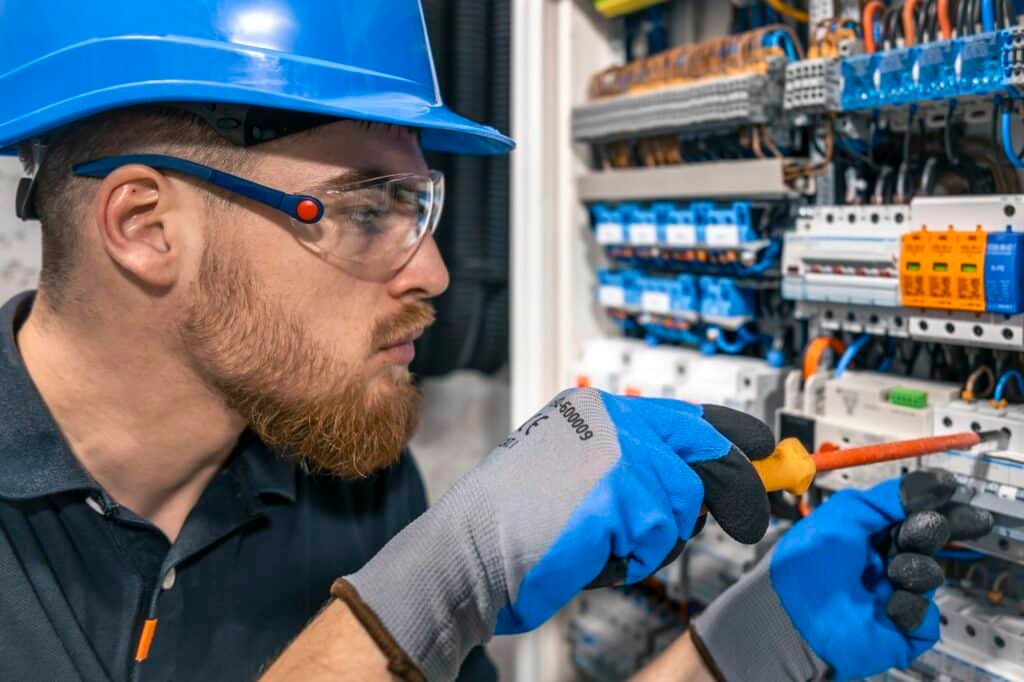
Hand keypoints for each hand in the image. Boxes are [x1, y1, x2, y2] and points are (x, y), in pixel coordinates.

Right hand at [336, 389, 773, 679]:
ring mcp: (613, 452)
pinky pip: (657, 536)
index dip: (730, 434)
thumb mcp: (577, 475)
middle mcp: (607, 421)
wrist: (468, 551)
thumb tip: (701, 484)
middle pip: (701, 451)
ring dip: (654, 537)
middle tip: (748, 518)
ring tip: (604, 541)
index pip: (682, 413)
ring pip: (681, 502)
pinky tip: (592, 552)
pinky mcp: (617, 491)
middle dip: (728, 489)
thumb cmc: (513, 524)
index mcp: (594, 412)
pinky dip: (633, 558)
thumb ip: (634, 467)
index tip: (763, 448)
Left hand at [692, 470, 993, 680]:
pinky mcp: (904, 628)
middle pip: (926, 540)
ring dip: (911, 570)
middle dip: (926, 532)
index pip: (912, 514)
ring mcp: (894, 594)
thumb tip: (931, 482)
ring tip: (890, 573)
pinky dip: (908, 607)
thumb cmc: (807, 565)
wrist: (797, 616)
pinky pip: (927, 614)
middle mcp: (882, 561)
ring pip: (930, 574)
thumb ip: (888, 498)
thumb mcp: (846, 514)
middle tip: (920, 532)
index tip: (954, 492)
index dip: (934, 505)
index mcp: (868, 533)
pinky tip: (886, 606)